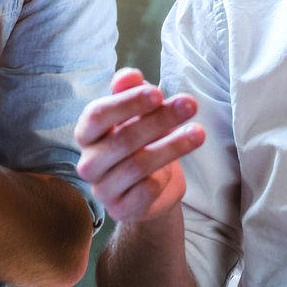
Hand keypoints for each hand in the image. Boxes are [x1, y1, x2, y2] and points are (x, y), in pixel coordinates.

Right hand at [74, 68, 203, 225]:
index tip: (159, 93)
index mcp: (87, 133)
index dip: (128, 103)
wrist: (152, 187)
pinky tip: (171, 172)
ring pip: (137, 166)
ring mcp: (102, 189)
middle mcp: (88, 162)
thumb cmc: (141, 142)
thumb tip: (130, 75)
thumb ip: (131, 92)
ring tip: (199, 133)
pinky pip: (144, 192)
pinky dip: (161, 179)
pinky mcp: (120, 210)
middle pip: (122, 140)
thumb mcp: (138, 113)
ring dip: (172, 147)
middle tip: (190, 105)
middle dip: (159, 120)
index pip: (98, 114)